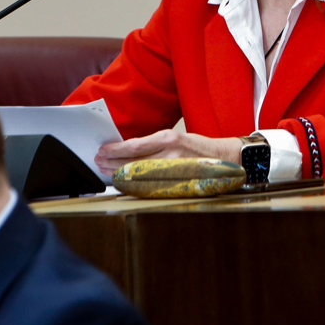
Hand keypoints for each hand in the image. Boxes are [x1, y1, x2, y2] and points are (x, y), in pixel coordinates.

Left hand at [95, 130, 242, 175]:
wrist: (225, 157)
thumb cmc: (198, 147)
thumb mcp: (177, 138)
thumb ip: (155, 145)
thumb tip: (128, 151)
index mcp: (169, 138)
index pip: (135, 145)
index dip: (115, 150)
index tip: (103, 150)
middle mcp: (171, 153)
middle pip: (134, 161)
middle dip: (113, 162)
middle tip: (98, 162)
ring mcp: (176, 170)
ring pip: (141, 175)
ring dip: (121, 174)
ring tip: (107, 172)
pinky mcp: (179, 183)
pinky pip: (153, 186)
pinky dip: (136, 185)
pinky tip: (126, 183)